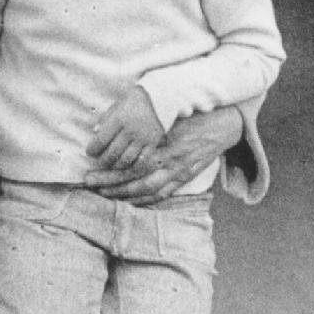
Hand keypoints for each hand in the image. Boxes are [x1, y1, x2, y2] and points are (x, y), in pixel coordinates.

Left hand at [85, 103, 244, 204]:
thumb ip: (134, 120)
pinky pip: (163, 194)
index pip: (132, 165)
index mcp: (164, 145)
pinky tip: (129, 200)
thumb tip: (101, 124)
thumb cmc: (190, 113)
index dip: (110, 171)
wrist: (223, 124)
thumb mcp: (163, 113)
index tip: (91, 171)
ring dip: (124, 194)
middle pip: (136, 181)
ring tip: (103, 193)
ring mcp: (180, 172)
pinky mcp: (186, 177)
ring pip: (148, 191)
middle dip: (111, 184)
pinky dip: (144, 200)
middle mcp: (172, 162)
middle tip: (90, 183)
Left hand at [88, 85, 166, 173]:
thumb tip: (94, 132)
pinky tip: (127, 166)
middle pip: (113, 152)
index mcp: (119, 118)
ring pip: (127, 159)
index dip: (93, 149)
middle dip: (103, 160)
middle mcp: (131, 129)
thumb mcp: (116, 106)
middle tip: (99, 161)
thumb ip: (105, 119)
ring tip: (112, 165)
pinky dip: (133, 166)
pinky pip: (143, 160)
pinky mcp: (154, 142)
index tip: (89, 152)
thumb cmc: (132, 102)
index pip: (101, 140)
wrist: (158, 97)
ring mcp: (144, 137)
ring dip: (117, 165)